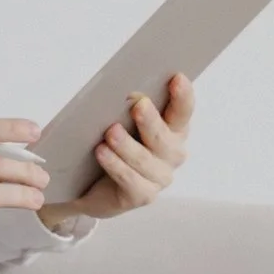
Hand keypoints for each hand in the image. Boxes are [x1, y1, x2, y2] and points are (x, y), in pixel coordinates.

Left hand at [41, 70, 194, 233]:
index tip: (177, 78)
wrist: (90, 183)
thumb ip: (129, 106)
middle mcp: (172, 154)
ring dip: (127, 145)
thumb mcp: (121, 119)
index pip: (183, 111)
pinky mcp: (142, 195)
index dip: (183, 96)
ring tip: (110, 132)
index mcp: (173, 129)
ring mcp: (159, 177)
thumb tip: (130, 92)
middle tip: (138, 104)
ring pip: (146, 160)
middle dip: (152, 121)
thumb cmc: (112, 143)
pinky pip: (131, 180)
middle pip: (166, 138)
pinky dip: (116, 165)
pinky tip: (102, 152)